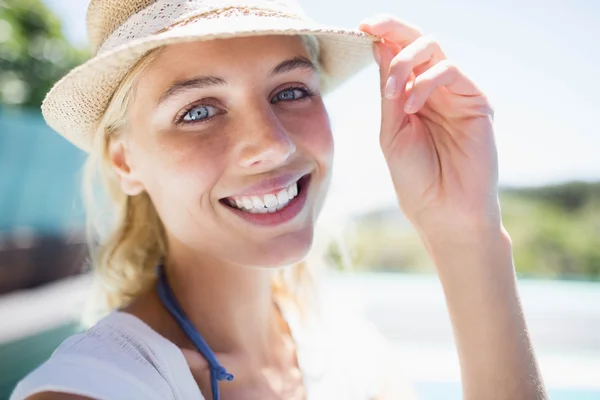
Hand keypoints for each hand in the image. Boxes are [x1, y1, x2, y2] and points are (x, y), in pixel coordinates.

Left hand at [359, 16, 498, 236]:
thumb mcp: (392, 129)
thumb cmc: (415, 177)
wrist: (442, 211)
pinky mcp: (476, 101)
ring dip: (405, 62)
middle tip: (371, 26)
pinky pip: (451, 71)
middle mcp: (434, 89)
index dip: (383, 34)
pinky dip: (426, 83)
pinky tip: (412, 107)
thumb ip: (389, 89)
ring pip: (434, 49)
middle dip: (394, 27)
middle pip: (418, 41)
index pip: (399, 54)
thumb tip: (379, 44)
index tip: (361, 26)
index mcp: (412, 96)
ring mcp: (456, 93)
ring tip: (392, 95)